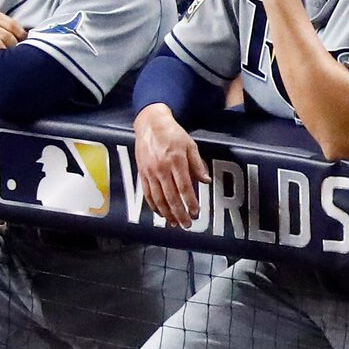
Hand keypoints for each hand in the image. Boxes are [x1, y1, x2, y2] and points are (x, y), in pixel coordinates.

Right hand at [133, 105, 207, 227]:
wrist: (150, 124)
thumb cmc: (173, 133)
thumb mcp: (190, 145)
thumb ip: (198, 164)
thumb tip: (206, 181)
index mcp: (176, 161)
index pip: (184, 187)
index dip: (190, 202)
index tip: (196, 213)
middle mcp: (161, 169)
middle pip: (171, 197)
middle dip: (179, 213)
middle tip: (187, 224)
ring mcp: (150, 172)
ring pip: (158, 198)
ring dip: (166, 213)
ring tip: (174, 223)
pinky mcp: (142, 173)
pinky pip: (147, 193)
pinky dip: (154, 205)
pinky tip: (160, 213)